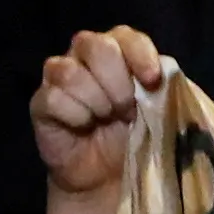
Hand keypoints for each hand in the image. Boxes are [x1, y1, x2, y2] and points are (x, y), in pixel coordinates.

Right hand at [30, 24, 174, 195]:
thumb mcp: (169, 113)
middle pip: (94, 45)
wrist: (110, 177)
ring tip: (106, 119)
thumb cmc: (141, 136)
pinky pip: (52, 98)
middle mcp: (85, 56)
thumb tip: (169, 72)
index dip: (139, 54)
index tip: (152, 80)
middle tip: (128, 109)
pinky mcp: (41, 104)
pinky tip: (84, 127)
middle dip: (117, 81)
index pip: (125, 36)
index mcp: (120, 50)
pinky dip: (75, 115)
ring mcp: (59, 77)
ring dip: (96, 100)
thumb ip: (173, 89)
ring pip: (69, 72)